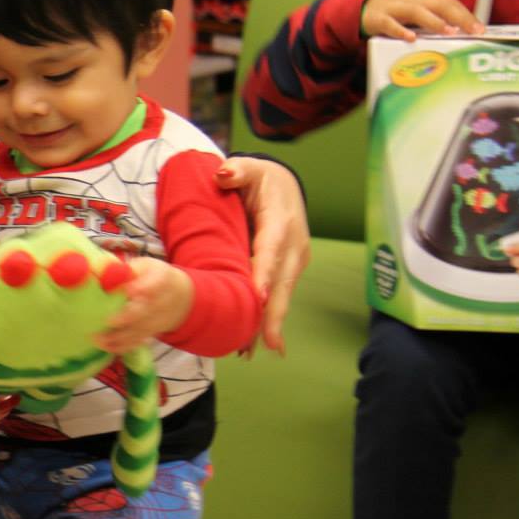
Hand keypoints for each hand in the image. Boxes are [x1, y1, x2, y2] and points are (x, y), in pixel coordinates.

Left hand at [91, 258, 193, 353]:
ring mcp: (158, 320)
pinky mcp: (153, 332)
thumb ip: (127, 270)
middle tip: (107, 321)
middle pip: (145, 312)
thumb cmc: (154, 276)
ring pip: (140, 330)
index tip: (130, 291)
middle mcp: (162, 302)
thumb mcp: (145, 266)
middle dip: (126, 318)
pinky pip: (138, 341)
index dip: (143, 288)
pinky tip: (106, 347)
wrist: (180, 295)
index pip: (155, 284)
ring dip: (118, 337)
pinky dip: (123, 346)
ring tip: (97, 339)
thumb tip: (103, 272)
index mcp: (161, 279)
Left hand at [214, 158, 310, 354]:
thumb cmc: (261, 179)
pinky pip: (279, 296)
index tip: (258, 295)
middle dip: (273, 312)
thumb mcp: (249, 169)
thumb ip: (237, 171)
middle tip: (263, 342)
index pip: (270, 250)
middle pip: (282, 282)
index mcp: (280, 222)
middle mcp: (292, 246)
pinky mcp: (290, 270)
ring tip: (256, 350)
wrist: (285, 185)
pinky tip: (259, 343)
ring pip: (282, 295)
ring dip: (271, 323)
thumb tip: (224, 174)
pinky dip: (270, 318)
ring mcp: (294, 261)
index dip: (265, 273)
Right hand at [360, 0, 484, 39]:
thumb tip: (462, 34)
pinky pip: (390, 24)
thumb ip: (436, 18)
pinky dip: (401, 31)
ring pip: (416, 11)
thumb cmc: (397, 11)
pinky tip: (411, 39)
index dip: (466, 15)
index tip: (480, 29)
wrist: (364, 5)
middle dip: (458, 17)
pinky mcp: (378, 18)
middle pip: (438, 4)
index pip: (449, 3)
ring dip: (434, 21)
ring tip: (449, 32)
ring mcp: (394, 7)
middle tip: (473, 31)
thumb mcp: (418, 9)